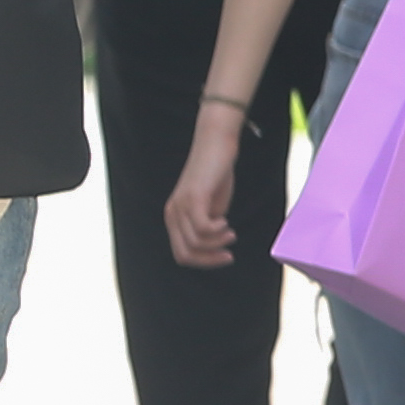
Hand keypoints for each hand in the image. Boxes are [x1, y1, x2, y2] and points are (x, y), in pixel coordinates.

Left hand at [163, 111, 242, 271]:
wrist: (217, 144)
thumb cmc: (217, 173)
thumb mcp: (212, 205)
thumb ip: (208, 223)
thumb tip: (213, 243)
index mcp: (175, 218)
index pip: (182, 254)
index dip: (203, 261)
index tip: (225, 256)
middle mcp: (173, 214)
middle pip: (185, 253)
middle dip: (209, 259)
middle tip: (229, 255)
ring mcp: (181, 205)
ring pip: (194, 243)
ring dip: (217, 243)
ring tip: (231, 233)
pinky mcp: (194, 197)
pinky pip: (201, 227)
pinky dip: (216, 231)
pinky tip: (226, 221)